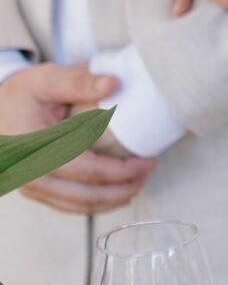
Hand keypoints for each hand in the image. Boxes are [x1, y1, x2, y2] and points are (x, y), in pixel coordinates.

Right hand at [0, 63, 154, 215]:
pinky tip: (116, 192)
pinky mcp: (35, 191)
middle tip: (149, 171)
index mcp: (36, 150)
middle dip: (124, 188)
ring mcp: (32, 188)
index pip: (88, 170)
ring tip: (139, 183)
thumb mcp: (47, 79)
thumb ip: (79, 80)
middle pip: (87, 196)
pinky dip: (95, 203)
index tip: (148, 160)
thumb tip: (114, 82)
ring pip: (79, 206)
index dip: (122, 170)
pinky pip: (69, 205)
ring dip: (113, 200)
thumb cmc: (21, 92)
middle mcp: (32, 176)